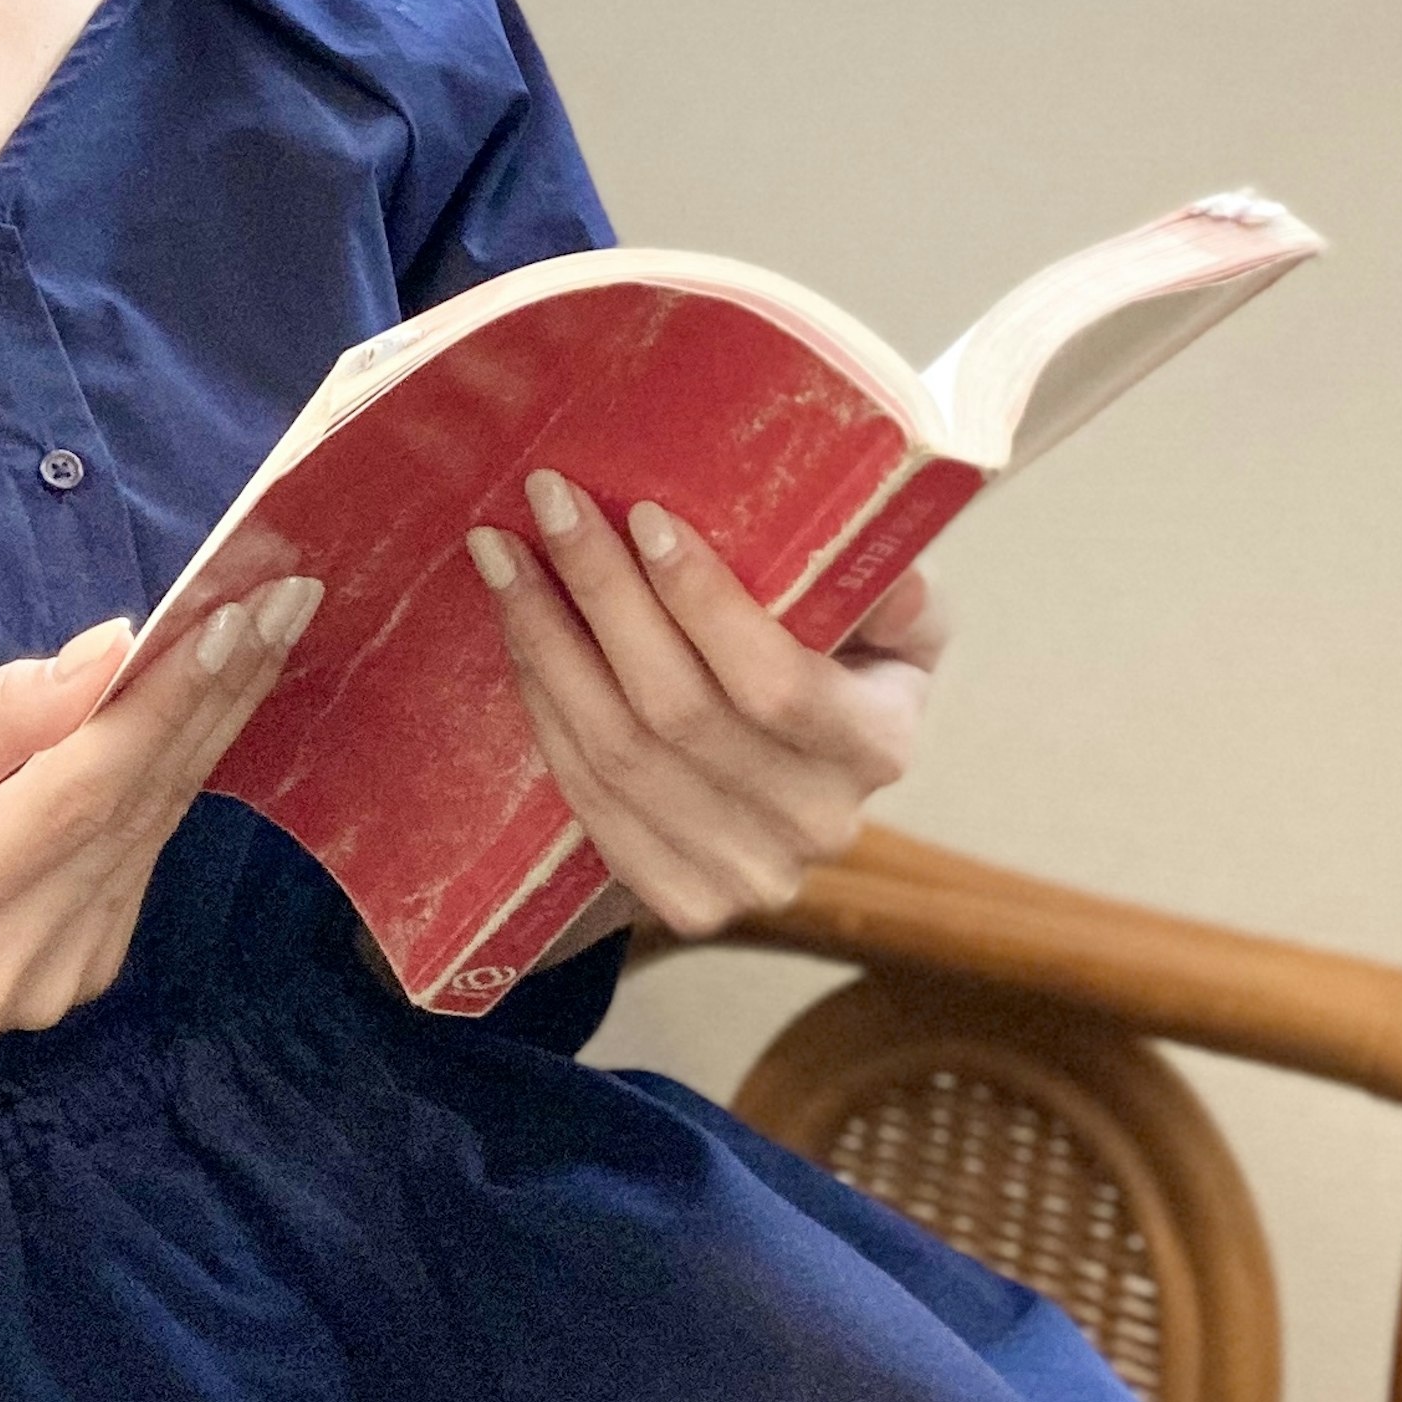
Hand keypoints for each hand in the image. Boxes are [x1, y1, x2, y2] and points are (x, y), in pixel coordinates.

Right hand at [0, 579, 321, 1108]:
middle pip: (139, 806)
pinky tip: (210, 707)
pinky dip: (174, 775)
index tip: (231, 614)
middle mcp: (13, 961)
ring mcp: (58, 984)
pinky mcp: (85, 979)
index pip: (81, 790)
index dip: (163, 701)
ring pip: (155, 828)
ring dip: (215, 724)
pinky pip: (141, 856)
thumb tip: (106, 653)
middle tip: (286, 597)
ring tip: (270, 630)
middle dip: (220, 692)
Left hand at [471, 468, 952, 939]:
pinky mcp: (683, 900)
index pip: (778, 682)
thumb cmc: (850, 662)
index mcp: (879, 745)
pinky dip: (542, 706)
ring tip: (503, 554)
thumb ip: (895, 589)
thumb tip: (892, 575)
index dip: (704, 602)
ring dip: (546, 641)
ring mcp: (747, 876)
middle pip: (677, 712)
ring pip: (617, 754)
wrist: (804, 778)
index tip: (644, 516)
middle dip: (601, 594)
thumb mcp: (898, 616)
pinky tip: (518, 633)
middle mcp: (817, 823)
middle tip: (550, 501)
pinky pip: (587, 797)